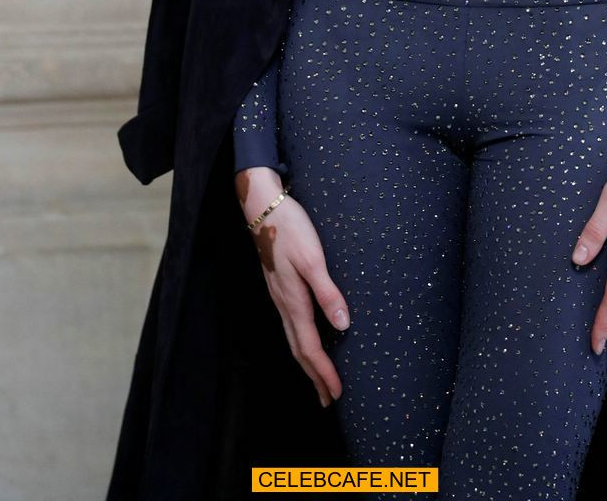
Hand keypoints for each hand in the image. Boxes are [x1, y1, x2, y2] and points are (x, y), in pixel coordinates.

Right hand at [235, 166, 350, 407]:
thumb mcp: (313, 258)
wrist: (263, 207)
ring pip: (293, 339)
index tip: (337, 394)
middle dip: (314, 377)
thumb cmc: (290, 229)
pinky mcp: (279, 287)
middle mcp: (284, 305)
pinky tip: (307, 339)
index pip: (311, 348)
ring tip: (318, 379)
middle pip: (300, 351)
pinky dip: (301, 343)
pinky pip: (291, 325)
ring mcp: (279, 297)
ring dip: (307, 363)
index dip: (324, 373)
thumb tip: (343, 325)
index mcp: (293, 302)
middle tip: (328, 399)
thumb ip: (328, 292)